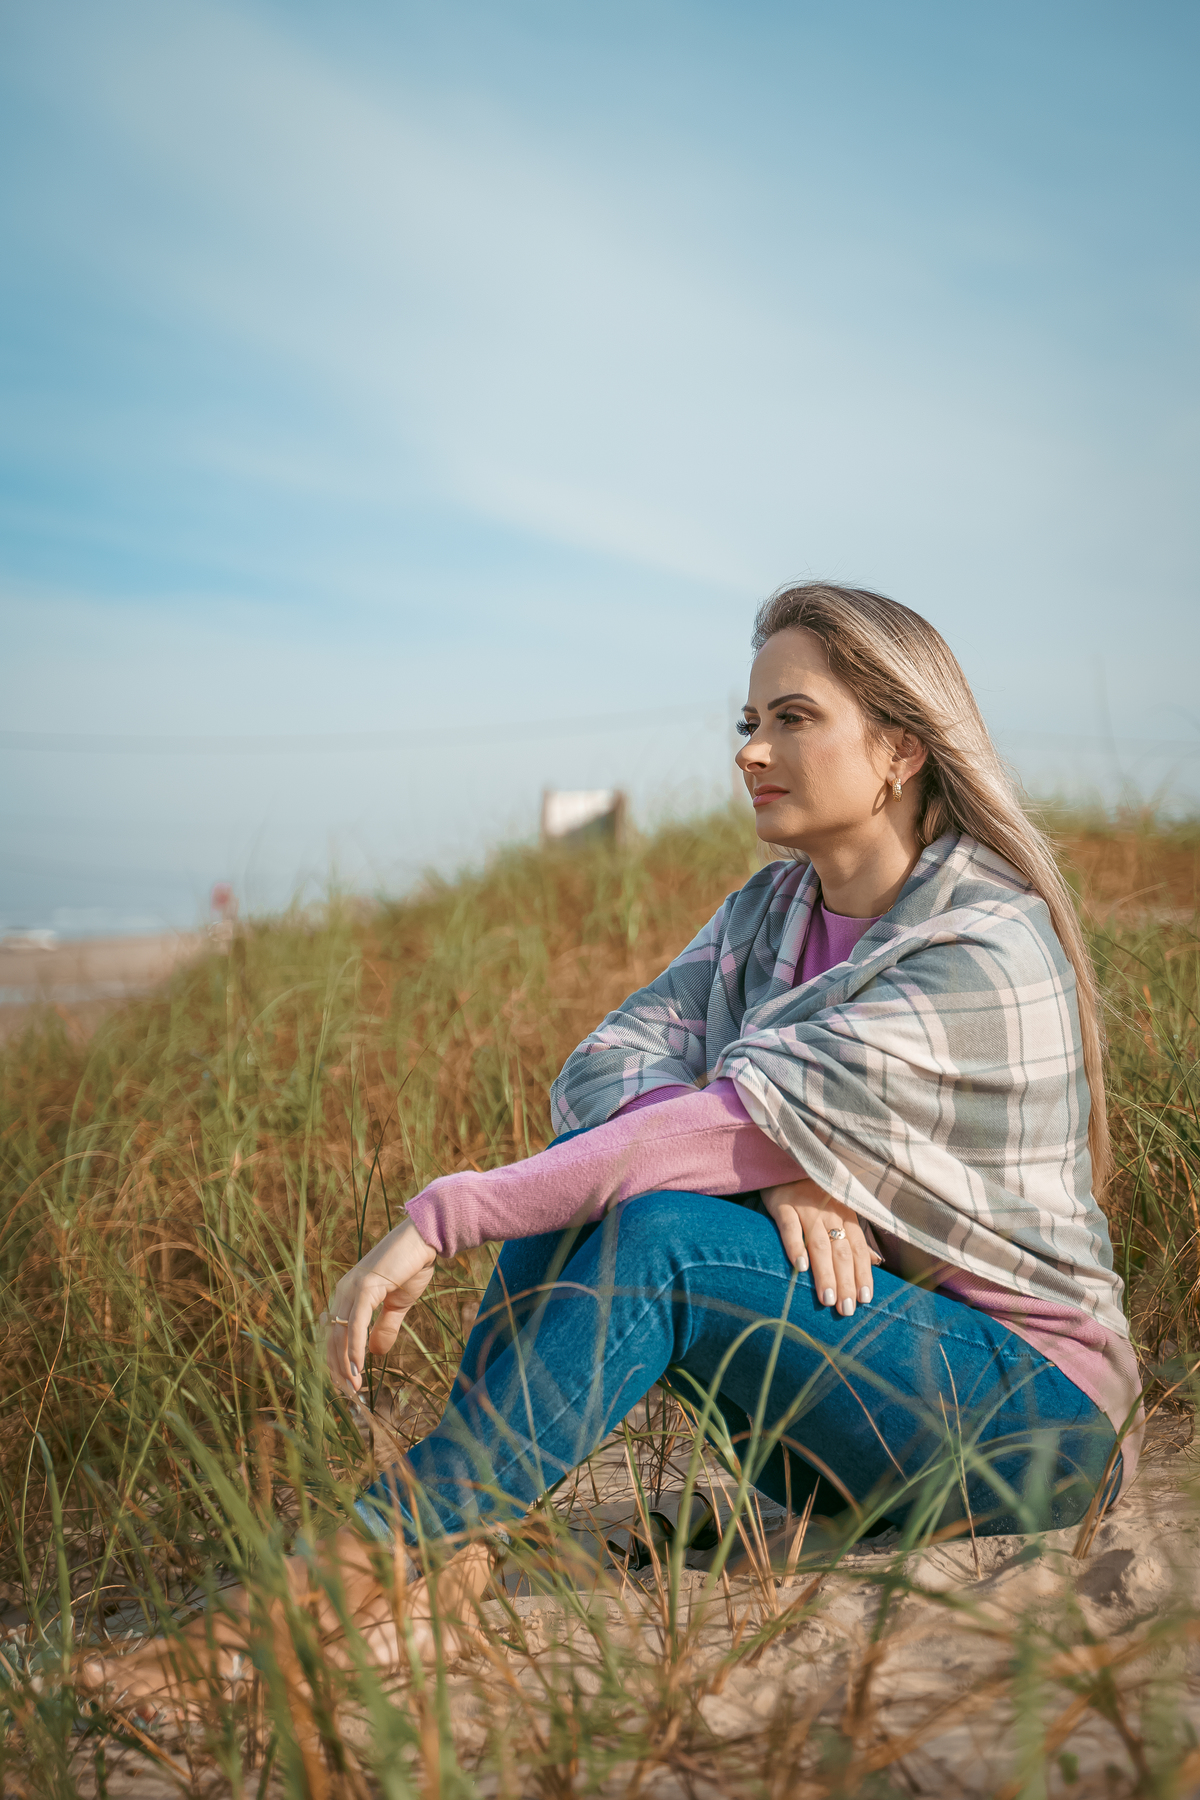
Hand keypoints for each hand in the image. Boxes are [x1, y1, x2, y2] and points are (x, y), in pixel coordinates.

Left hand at [322, 1219, 436, 1394]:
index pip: (334, 1334)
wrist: (425, 1241)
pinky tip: (357, 1367)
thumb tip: (374, 1354)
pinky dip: (353, 1348)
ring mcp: (352, 1288)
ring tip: (354, 1388)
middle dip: (338, 1369)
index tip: (348, 1385)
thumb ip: (384, 1328)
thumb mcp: (398, 1305)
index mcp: (348, 1295)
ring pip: (340, 1334)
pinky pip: (355, 1324)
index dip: (337, 1361)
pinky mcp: (365, 1287)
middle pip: (331, 1338)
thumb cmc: (412, 1267)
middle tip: (349, 1394)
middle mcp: (343, 1292)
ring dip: (344, 1364)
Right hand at [763, 1177, 876, 1316]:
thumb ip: (855, 1237)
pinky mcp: (782, 1204)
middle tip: (846, 1310)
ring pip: (820, 1244)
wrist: (786, 1160)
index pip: (859, 1249)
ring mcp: (806, 1208)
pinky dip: (795, 1246)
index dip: (863, 1274)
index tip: (865, 1300)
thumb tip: (877, 1262)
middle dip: (846, 1282)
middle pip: (841, 1251)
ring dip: (825, 1273)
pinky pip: (790, 1227)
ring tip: (828, 1299)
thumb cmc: (814, 1192)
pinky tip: (799, 1267)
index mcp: (846, 1214)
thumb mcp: (839, 1209)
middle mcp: (829, 1212)